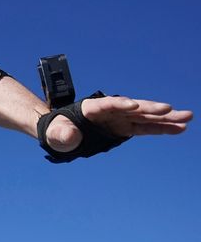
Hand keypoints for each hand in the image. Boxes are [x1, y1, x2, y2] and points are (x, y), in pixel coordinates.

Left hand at [45, 95, 192, 151]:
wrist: (60, 132)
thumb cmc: (56, 130)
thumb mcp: (55, 134)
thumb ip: (62, 135)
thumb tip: (69, 137)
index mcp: (90, 108)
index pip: (107, 104)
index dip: (120, 104)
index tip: (133, 105)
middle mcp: (109, 110)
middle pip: (132, 107)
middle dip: (150, 108)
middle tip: (169, 108)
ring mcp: (119, 118)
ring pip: (145, 116)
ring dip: (165, 118)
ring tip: (187, 117)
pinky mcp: (125, 128)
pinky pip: (146, 127)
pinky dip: (162, 128)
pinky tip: (180, 128)